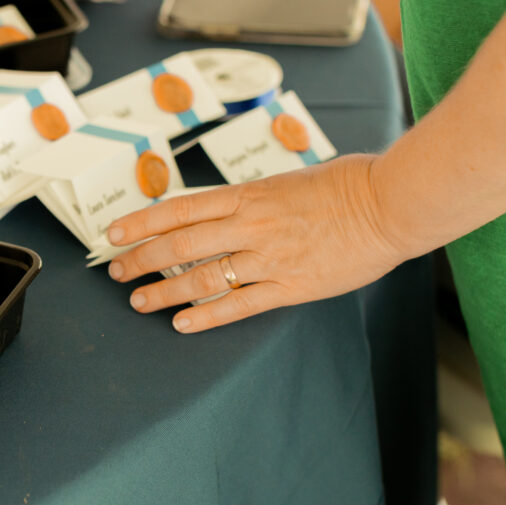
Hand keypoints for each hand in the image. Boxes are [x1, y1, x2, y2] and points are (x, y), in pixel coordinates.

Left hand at [106, 155, 409, 332]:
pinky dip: (206, 314)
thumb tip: (227, 211)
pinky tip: (182, 323)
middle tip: (115, 271)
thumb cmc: (347, 185)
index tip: (115, 233)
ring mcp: (269, 257)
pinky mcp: (290, 286)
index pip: (180, 209)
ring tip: (137, 301)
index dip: (141, 222)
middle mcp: (250, 225)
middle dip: (141, 258)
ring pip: (201, 277)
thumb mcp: (289, 180)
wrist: (390, 204)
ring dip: (164, 290)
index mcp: (249, 195)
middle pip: (179, 244)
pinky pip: (239, 304)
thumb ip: (255, 199)